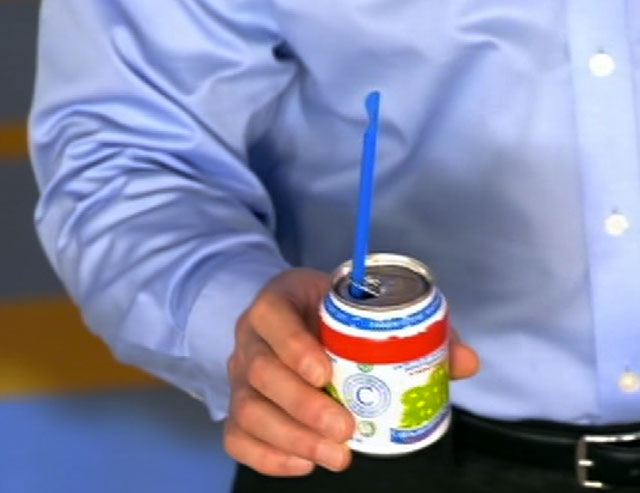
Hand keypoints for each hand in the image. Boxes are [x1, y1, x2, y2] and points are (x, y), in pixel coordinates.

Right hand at [223, 268, 478, 476]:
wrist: (294, 319)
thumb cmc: (332, 313)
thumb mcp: (363, 307)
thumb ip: (415, 331)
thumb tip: (466, 362)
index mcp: (278, 302)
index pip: (272, 318)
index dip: (293, 346)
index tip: (326, 373)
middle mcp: (251, 339)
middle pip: (261, 373)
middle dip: (302, 407)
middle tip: (345, 430)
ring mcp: (240, 375)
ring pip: (248, 410)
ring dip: (291, 439)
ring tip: (336, 456)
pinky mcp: (239, 406)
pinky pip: (237, 437)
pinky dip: (269, 457)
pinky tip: (306, 464)